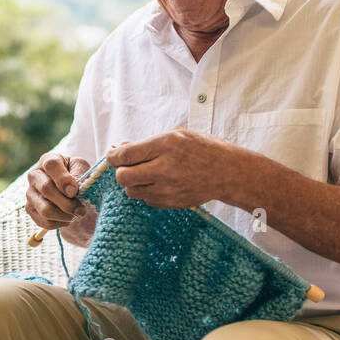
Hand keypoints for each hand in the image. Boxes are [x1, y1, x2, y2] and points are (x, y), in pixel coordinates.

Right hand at [26, 152, 91, 230]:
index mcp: (47, 160)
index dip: (64, 179)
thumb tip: (71, 191)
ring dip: (65, 215)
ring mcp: (30, 193)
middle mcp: (34, 176)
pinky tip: (67, 217)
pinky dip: (60, 222)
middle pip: (47, 189)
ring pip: (45, 209)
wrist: (68, 189)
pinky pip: (45, 221)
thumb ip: (79, 174)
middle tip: (82, 209)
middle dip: (67, 203)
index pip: (51, 165)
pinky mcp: (30, 209)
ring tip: (76, 214)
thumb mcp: (81, 168)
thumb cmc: (75, 174)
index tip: (75, 191)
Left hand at [105, 129, 241, 208]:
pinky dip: (147, 192)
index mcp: (165, 146)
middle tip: (128, 166)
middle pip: (123, 177)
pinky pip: (146, 200)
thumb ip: (146, 144)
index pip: (125, 155)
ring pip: (132, 191)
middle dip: (121, 172)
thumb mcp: (175, 135)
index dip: (112, 157)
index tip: (112, 156)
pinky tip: (160, 183)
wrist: (228, 172)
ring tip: (147, 174)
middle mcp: (165, 168)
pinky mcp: (171, 203)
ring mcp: (168, 189)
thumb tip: (119, 148)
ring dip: (134, 183)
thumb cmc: (203, 149)